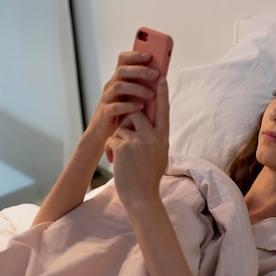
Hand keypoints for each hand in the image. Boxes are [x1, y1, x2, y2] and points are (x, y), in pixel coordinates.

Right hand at [85, 51, 158, 153]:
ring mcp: (107, 99)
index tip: (150, 55)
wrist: (104, 135)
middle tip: (156, 74)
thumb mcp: (134, 97)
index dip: (135, 55)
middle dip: (140, 70)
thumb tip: (163, 77)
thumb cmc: (123, 114)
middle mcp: (111, 86)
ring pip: (118, 86)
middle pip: (122, 70)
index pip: (123, 60)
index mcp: (119, 80)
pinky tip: (140, 107)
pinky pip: (115, 107)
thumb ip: (144, 86)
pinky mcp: (105, 113)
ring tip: (152, 94)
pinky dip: (129, 106)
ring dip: (137, 88)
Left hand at [105, 77, 169, 210]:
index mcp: (163, 138)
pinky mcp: (124, 147)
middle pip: (137, 114)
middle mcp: (153, 137)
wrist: (141, 196)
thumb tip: (143, 120)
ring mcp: (139, 141)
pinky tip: (116, 162)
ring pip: (122, 126)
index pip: (164, 110)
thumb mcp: (159, 154)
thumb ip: (154, 136)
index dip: (163, 94)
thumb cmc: (148, 176)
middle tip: (127, 139)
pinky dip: (111, 150)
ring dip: (118, 139)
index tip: (161, 78)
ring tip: (123, 156)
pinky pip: (112, 138)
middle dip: (128, 121)